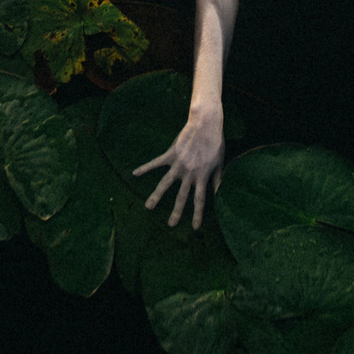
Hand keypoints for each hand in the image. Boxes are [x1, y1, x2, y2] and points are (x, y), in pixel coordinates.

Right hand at [134, 107, 225, 229]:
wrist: (205, 125)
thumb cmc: (215, 144)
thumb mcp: (219, 163)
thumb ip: (217, 180)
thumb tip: (219, 193)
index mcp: (202, 177)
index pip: (199, 200)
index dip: (197, 214)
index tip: (194, 228)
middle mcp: (189, 174)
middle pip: (181, 196)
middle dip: (176, 212)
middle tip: (170, 225)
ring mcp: (178, 165)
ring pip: (165, 184)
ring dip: (156, 196)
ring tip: (148, 207)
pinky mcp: (171, 155)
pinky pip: (156, 163)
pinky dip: (145, 168)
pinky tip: (135, 173)